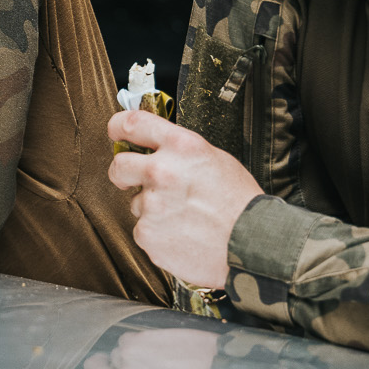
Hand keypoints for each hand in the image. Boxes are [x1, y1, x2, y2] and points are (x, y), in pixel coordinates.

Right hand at [74, 329, 228, 368]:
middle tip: (104, 362)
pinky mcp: (137, 341)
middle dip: (95, 367)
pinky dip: (136, 342)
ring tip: (152, 357)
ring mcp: (131, 362)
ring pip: (114, 354)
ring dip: (126, 355)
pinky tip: (156, 346)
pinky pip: (125, 340)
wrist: (221, 366)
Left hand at [106, 109, 263, 288]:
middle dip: (123, 174)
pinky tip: (182, 234)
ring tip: (184, 217)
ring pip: (137, 203)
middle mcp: (161, 171)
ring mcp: (152, 205)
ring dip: (153, 209)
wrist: (252, 244)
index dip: (117, 127)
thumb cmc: (240, 204)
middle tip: (133, 181)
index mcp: (181, 146)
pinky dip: (158, 234)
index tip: (115, 133)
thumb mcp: (215, 159)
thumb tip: (158, 149)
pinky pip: (144, 230)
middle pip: (119, 166)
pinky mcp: (147, 234)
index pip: (133, 123)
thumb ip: (181, 152)